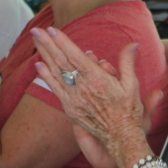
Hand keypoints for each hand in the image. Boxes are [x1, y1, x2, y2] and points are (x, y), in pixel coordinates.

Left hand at [31, 27, 152, 167]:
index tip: (53, 29)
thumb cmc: (129, 111)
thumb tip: (132, 44)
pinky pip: (55, 88)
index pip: (76, 57)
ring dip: (44, 55)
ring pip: (56, 73)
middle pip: (62, 62)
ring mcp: (75, 99)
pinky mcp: (70, 108)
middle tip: (37, 30)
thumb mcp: (132, 85)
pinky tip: (38, 65)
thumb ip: (128, 62)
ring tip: (35, 41)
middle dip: (48, 44)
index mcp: (99, 80)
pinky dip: (46, 76)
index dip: (63, 42)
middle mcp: (84, 89)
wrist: (121, 137)